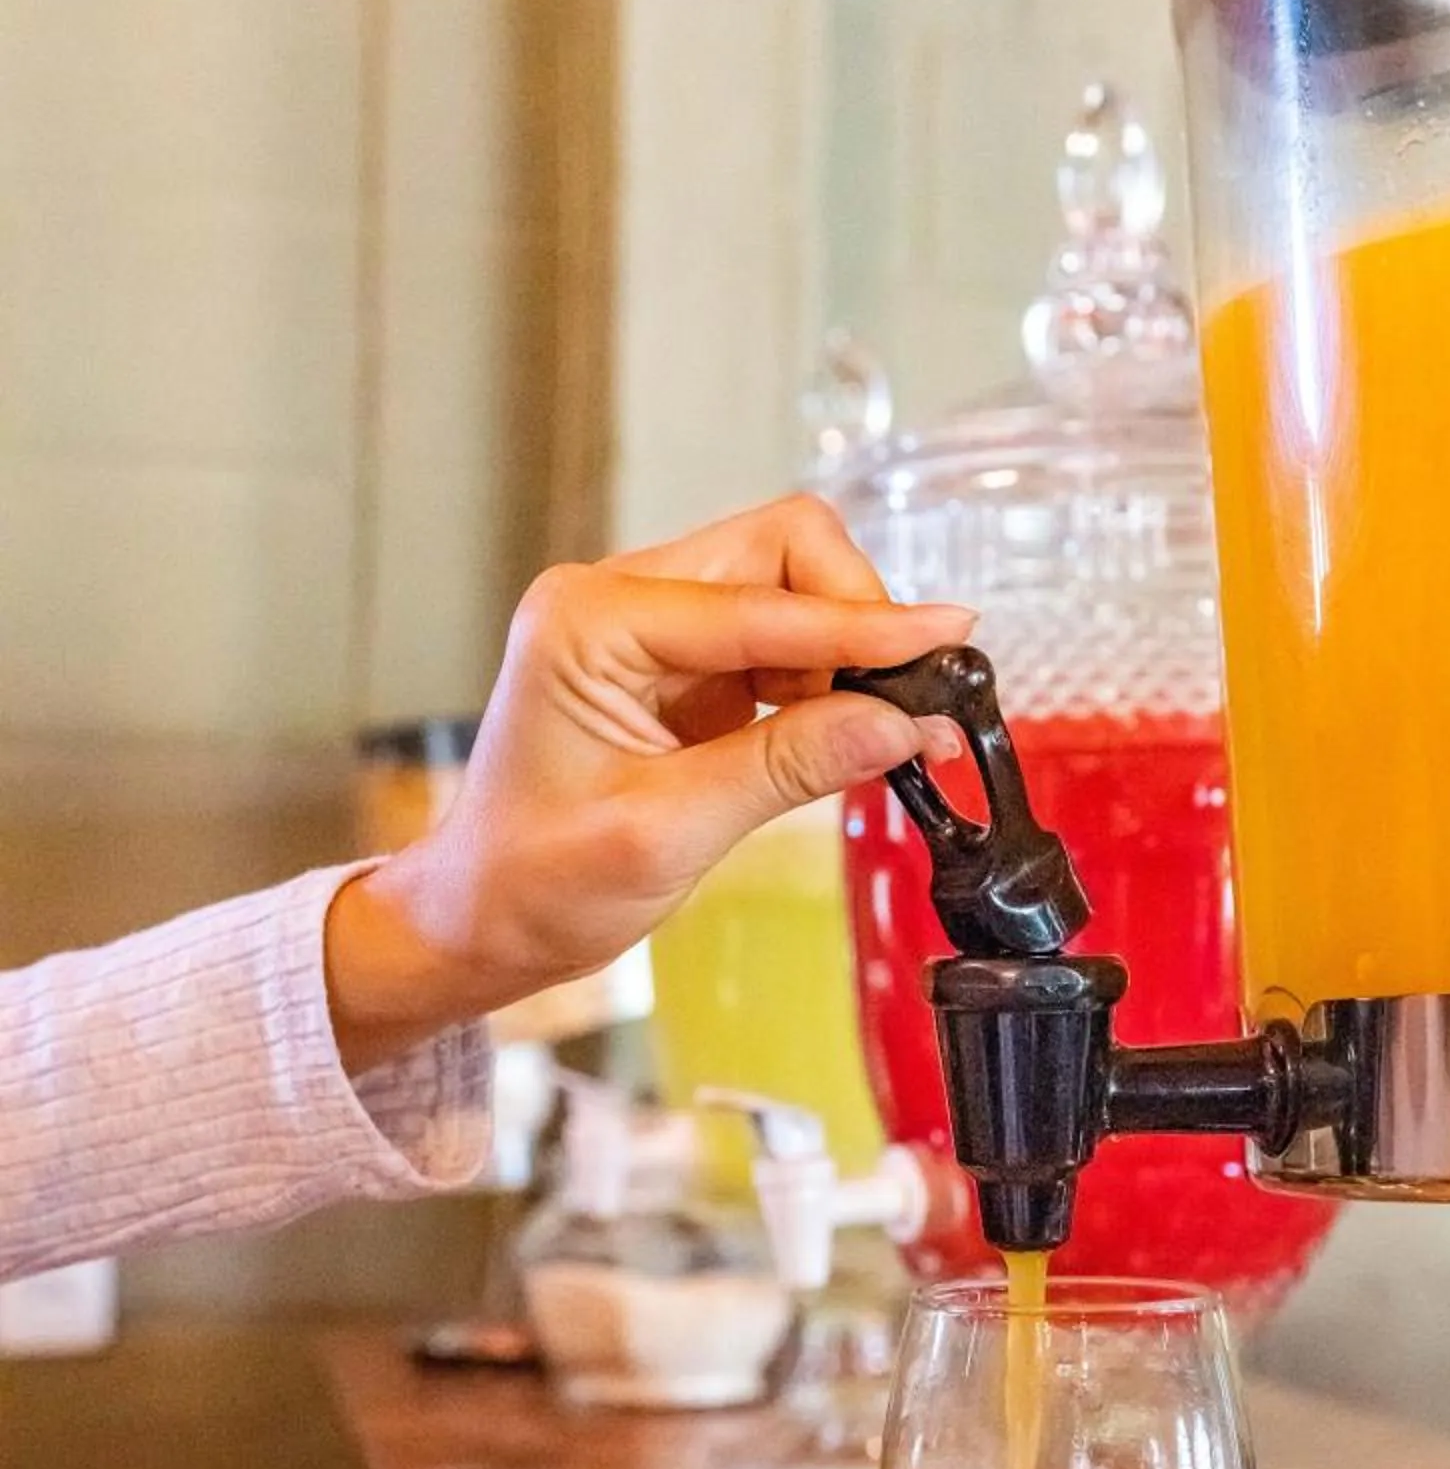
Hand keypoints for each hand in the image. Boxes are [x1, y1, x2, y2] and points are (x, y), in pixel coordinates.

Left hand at [325, 496, 970, 1070]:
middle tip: (910, 699)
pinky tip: (848, 734)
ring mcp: (652, 627)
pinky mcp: (681, 666)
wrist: (479, 918)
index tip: (951, 636)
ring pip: (790, 588)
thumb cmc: (535, 883)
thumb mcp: (667, 834)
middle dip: (857, 615)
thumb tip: (902, 724)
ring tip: (886, 731)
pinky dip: (827, 680)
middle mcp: (618, 600)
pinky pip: (780, 642)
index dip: (865, 624)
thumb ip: (788, 766)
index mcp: (590, 622)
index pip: (761, 603)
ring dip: (847, 651)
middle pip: (782, 550)